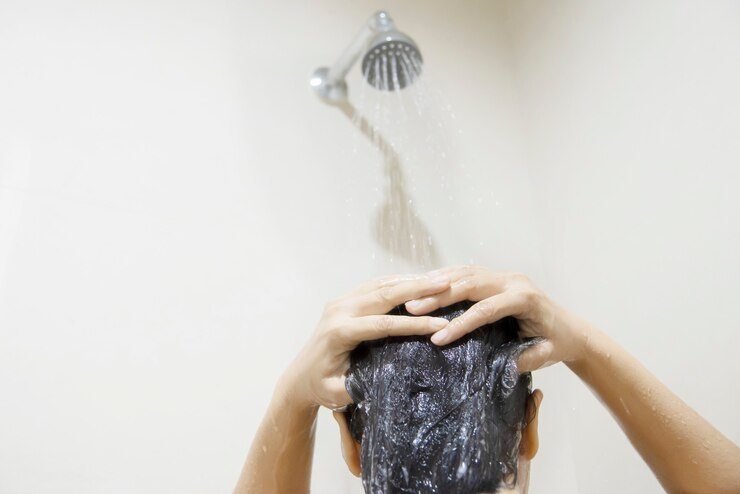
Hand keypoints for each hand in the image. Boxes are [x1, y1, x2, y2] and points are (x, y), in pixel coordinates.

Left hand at [284, 273, 450, 409]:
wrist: (299, 377)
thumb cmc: (321, 388)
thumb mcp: (338, 394)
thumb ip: (361, 387)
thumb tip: (395, 378)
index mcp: (339, 332)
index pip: (383, 324)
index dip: (413, 324)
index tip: (440, 324)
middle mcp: (339, 311)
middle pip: (383, 295)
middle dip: (416, 289)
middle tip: (444, 283)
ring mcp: (340, 302)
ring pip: (379, 284)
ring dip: (409, 281)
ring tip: (437, 279)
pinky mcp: (344, 300)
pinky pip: (373, 286)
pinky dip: (396, 282)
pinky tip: (417, 282)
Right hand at [404, 265, 589, 371]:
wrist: (570, 329)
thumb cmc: (557, 344)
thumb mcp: (544, 356)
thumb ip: (523, 359)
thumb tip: (496, 366)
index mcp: (525, 298)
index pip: (486, 310)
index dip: (460, 324)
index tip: (437, 339)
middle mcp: (514, 281)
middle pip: (470, 284)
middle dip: (439, 297)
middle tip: (412, 308)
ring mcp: (505, 275)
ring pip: (465, 273)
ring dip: (437, 284)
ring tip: (411, 296)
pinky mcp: (497, 276)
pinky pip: (467, 273)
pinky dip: (445, 278)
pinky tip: (425, 286)